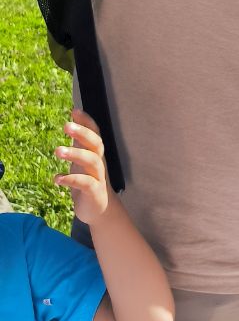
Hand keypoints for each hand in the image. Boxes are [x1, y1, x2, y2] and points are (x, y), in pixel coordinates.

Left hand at [54, 110, 113, 224]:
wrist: (99, 209)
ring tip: (57, 151)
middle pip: (96, 144)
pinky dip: (71, 179)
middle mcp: (99, 162)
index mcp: (96, 153)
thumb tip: (71, 121)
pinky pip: (85, 183)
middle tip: (66, 126)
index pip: (95, 133)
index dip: (87, 121)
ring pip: (92, 161)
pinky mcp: (94, 192)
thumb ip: (78, 142)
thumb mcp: (82, 160)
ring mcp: (98, 177)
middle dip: (82, 133)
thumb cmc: (88, 181)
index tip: (74, 111)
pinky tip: (57, 178)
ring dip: (75, 154)